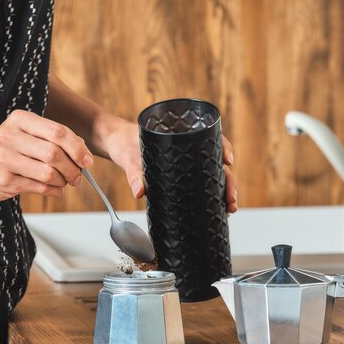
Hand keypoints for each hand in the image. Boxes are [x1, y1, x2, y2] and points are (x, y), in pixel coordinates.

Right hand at [0, 110, 92, 201]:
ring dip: (63, 181)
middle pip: (55, 153)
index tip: (87, 160)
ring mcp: (5, 160)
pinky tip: (55, 189)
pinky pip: (39, 187)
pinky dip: (53, 190)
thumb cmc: (2, 150)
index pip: (58, 132)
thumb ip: (51, 138)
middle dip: (73, 168)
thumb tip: (83, 150)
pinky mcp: (5, 181)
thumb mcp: (23, 133)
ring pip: (49, 172)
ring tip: (64, 182)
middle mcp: (10, 137)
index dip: (78, 148)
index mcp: (19, 120)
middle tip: (77, 175)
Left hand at [103, 118, 237, 212]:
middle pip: (214, 162)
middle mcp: (185, 148)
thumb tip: (140, 192)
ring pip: (208, 174)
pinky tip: (213, 205)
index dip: (224, 149)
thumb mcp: (127, 156)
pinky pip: (195, 181)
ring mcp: (182, 161)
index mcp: (179, 136)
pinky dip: (206, 192)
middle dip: (227, 181)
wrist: (113, 141)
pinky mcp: (174, 173)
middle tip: (230, 200)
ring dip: (220, 189)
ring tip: (227, 208)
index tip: (229, 162)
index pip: (210, 138)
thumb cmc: (122, 142)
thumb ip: (133, 173)